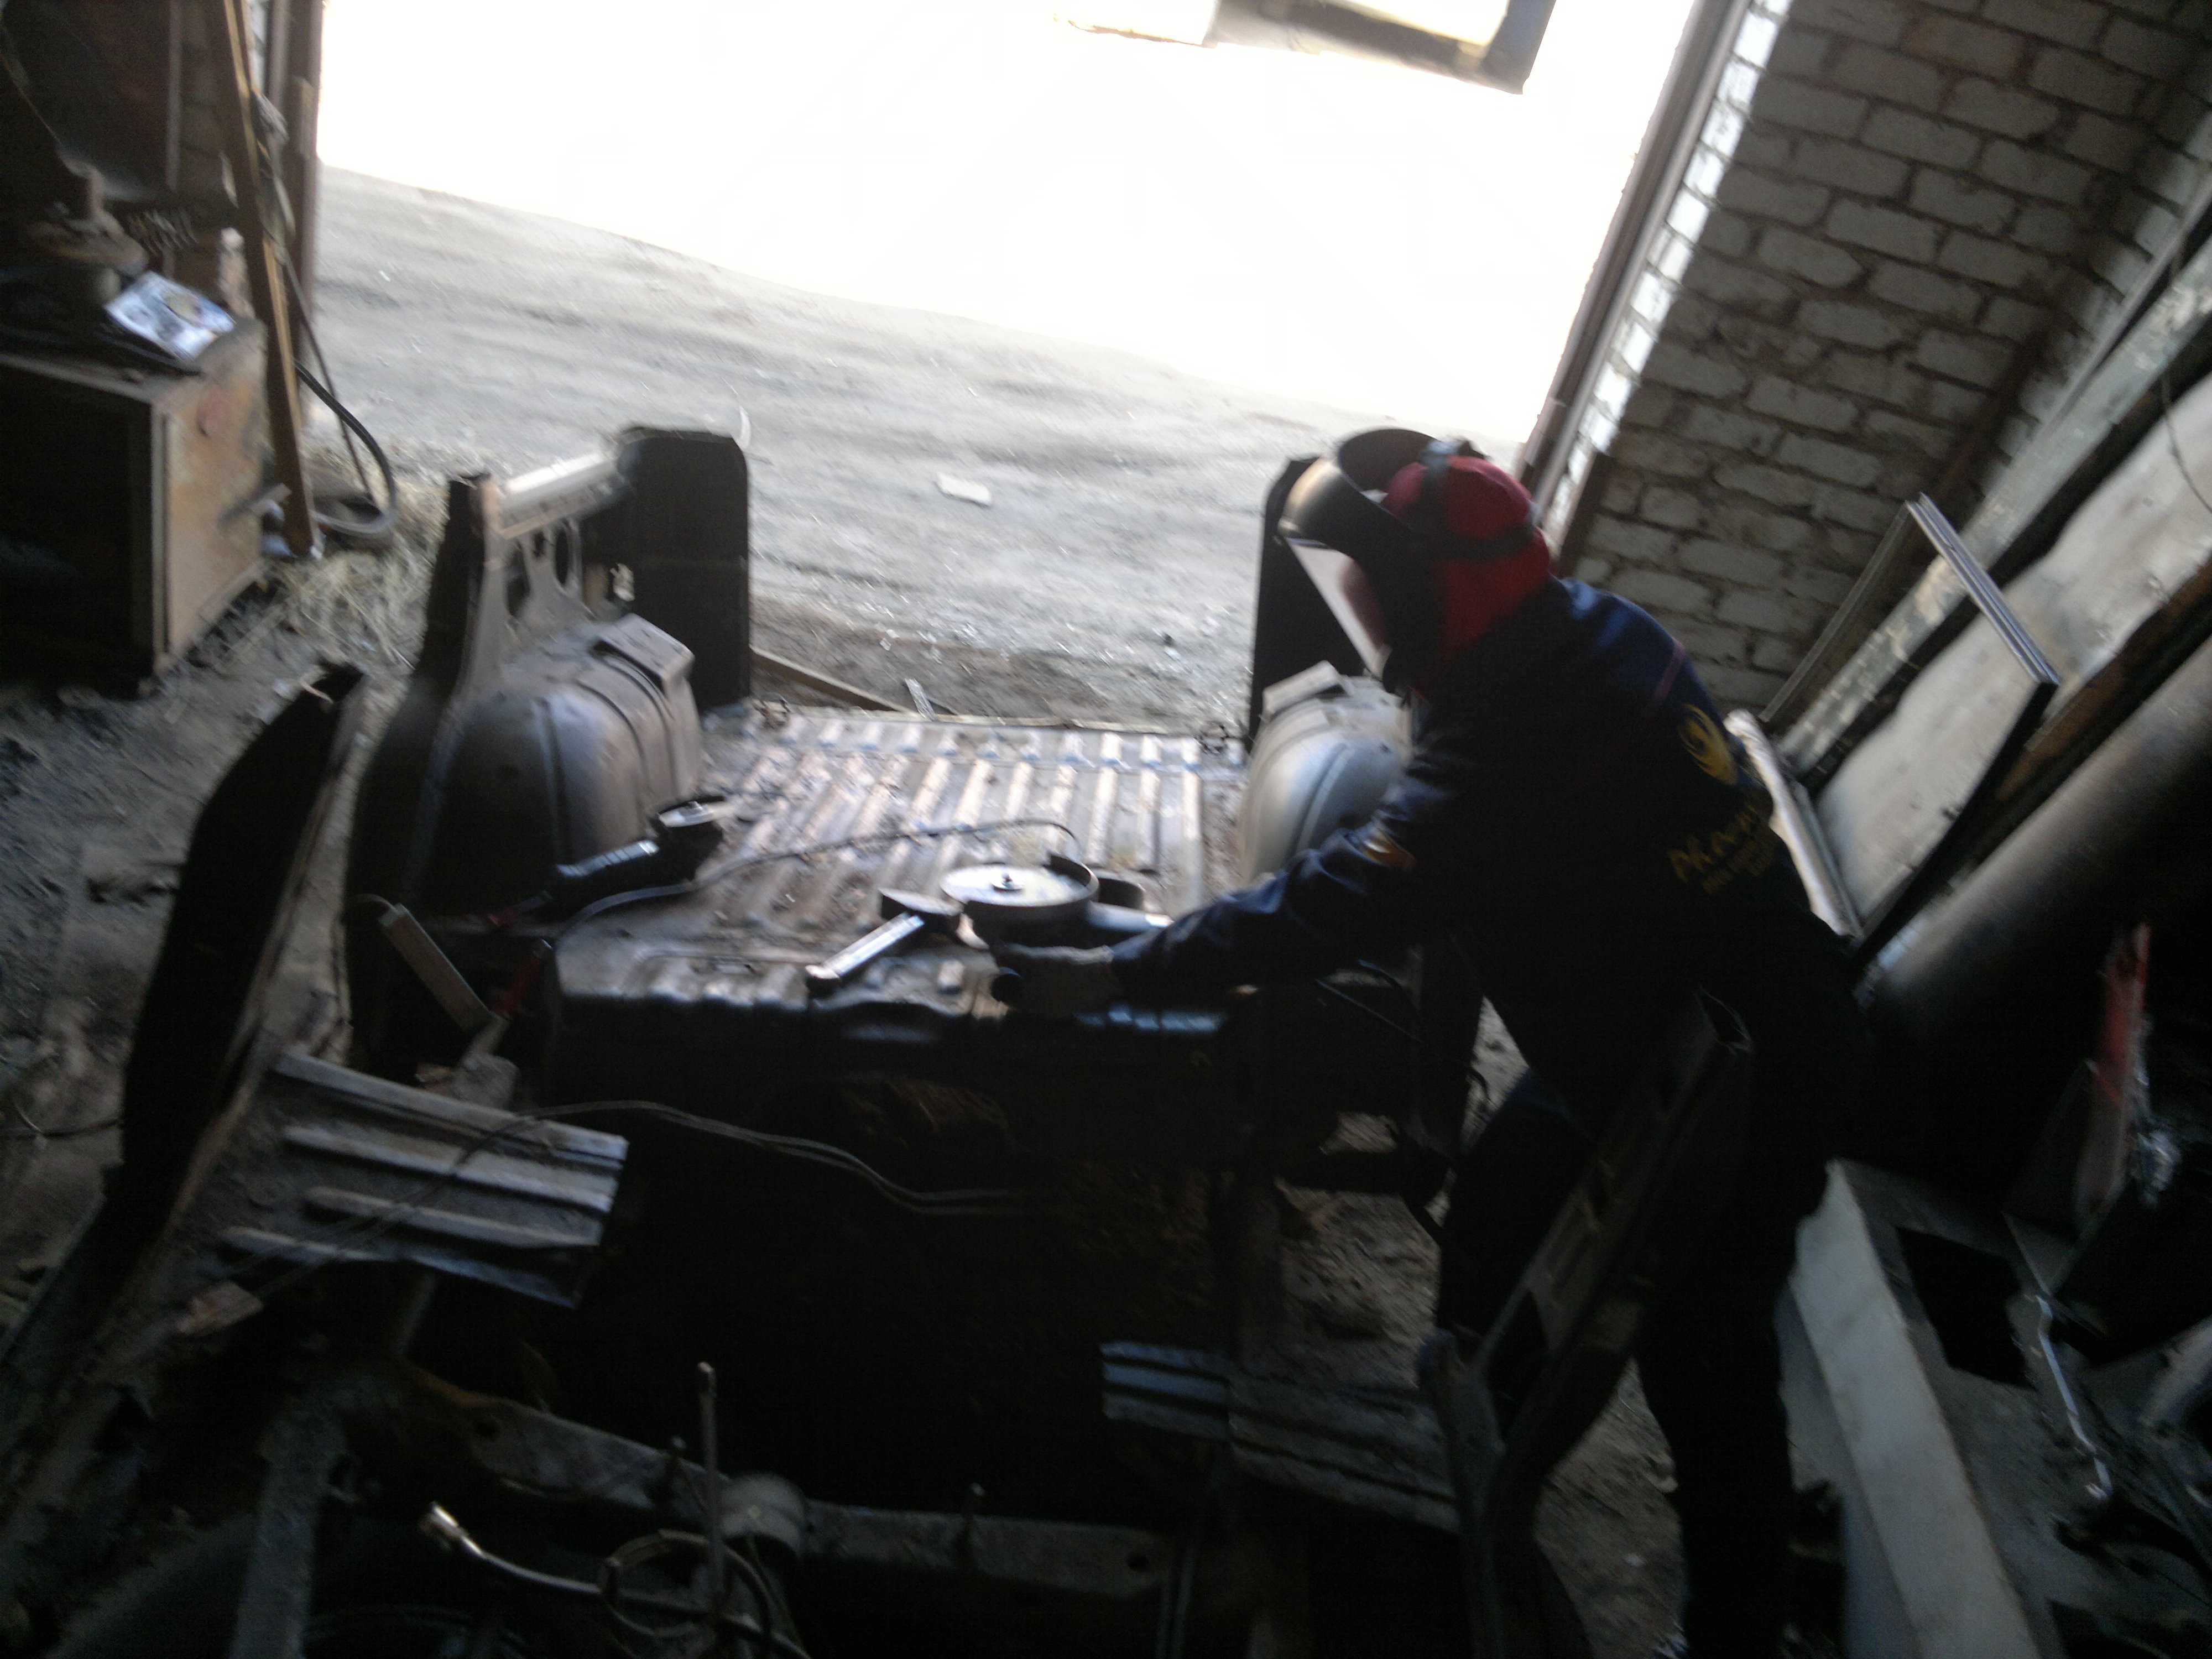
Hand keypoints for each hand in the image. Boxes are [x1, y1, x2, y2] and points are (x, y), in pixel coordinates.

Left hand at [990, 943, 1118, 1017]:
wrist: (1103, 974)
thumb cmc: (1068, 967)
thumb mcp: (1040, 959)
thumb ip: (1017, 955)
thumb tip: (996, 949)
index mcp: (1034, 1004)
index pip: (1010, 996)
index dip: (1006, 980)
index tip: (1006, 966)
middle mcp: (1046, 1012)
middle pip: (1025, 997)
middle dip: (1021, 982)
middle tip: (1020, 964)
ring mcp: (1061, 1010)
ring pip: (1041, 997)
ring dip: (1036, 984)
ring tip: (1038, 967)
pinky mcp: (1074, 1004)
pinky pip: (1055, 996)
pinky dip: (1050, 986)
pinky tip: (1055, 974)